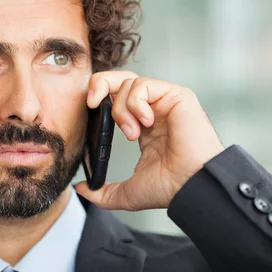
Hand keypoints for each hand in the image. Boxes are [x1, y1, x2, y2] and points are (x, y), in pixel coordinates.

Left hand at [75, 71, 224, 210]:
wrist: (190, 187)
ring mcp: (165, 101)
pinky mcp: (177, 95)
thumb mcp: (127, 192)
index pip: (116, 98)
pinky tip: (146, 123)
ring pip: (128, 82)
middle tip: (92, 104)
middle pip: (120, 79)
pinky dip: (136, 103)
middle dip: (99, 84)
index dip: (99, 100)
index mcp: (142, 127)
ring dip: (122, 109)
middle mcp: (154, 110)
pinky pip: (143, 85)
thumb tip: (81, 189)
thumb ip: (102, 192)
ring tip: (132, 134)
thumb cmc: (168, 188)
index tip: (89, 113)